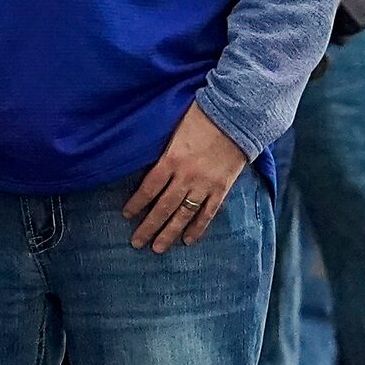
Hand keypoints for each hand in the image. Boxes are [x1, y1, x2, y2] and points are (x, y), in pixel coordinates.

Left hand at [123, 101, 250, 252]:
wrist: (238, 115)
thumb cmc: (204, 115)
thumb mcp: (175, 127)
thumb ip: (164, 148)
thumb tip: (149, 162)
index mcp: (171, 159)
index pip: (149, 188)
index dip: (136, 203)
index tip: (126, 215)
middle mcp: (186, 176)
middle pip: (163, 207)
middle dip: (148, 226)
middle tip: (137, 242)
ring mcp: (205, 184)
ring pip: (183, 214)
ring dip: (169, 233)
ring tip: (158, 248)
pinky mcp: (222, 188)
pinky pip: (208, 213)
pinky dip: (198, 228)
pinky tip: (188, 240)